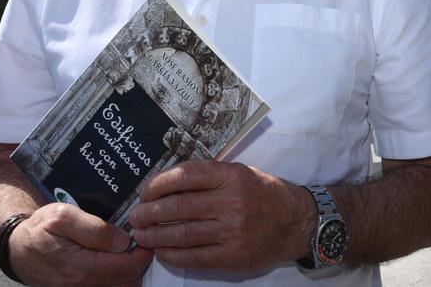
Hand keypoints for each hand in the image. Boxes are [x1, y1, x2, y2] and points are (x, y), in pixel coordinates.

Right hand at [10, 202, 153, 285]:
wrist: (17, 249)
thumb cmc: (39, 230)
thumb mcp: (63, 216)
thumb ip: (95, 229)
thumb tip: (122, 240)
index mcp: (81, 268)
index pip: (129, 268)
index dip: (143, 252)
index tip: (143, 237)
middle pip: (130, 282)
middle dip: (139, 262)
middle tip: (136, 242)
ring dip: (129, 271)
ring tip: (125, 251)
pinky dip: (118, 277)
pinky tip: (115, 261)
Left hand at [128, 160, 313, 271]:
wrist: (295, 222)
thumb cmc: (262, 193)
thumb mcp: (239, 173)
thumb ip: (208, 177)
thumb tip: (165, 184)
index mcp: (232, 176)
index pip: (185, 176)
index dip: (158, 184)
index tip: (145, 191)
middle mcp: (232, 202)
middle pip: (178, 207)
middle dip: (149, 212)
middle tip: (135, 216)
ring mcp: (233, 232)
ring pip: (182, 234)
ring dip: (155, 236)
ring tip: (141, 235)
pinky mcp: (233, 256)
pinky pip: (194, 257)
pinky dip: (172, 255)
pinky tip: (161, 251)